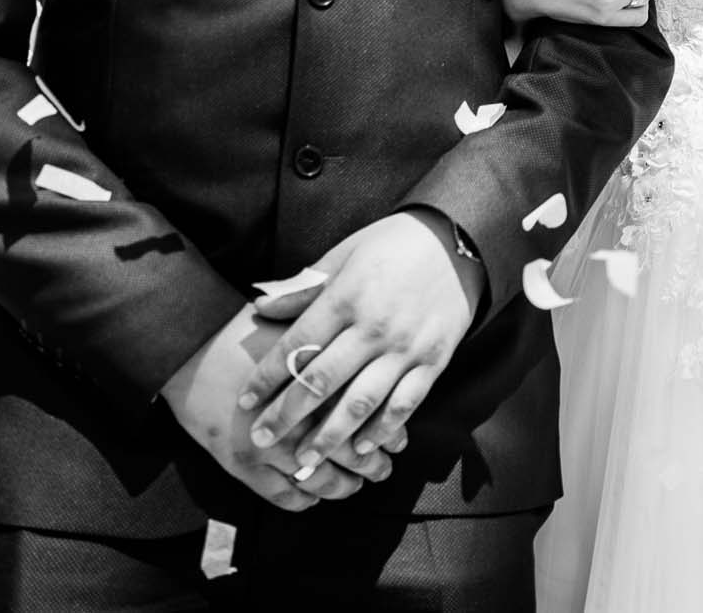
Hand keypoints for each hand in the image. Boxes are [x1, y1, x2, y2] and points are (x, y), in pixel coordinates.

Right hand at [163, 307, 384, 510]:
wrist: (191, 345)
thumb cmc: (246, 330)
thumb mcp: (302, 325)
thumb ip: (338, 344)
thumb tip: (375, 355)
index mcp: (322, 383)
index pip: (368, 416)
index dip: (388, 431)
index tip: (399, 439)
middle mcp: (302, 417)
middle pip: (351, 452)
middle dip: (373, 465)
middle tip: (383, 468)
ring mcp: (272, 445)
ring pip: (322, 480)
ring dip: (343, 488)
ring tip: (354, 486)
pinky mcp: (244, 463)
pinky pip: (284, 496)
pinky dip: (303, 501)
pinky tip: (313, 497)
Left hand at [239, 212, 480, 477]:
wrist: (458, 243)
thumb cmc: (393, 244)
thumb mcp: (345, 254)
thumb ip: (304, 287)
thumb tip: (260, 307)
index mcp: (346, 297)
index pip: (296, 346)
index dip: (266, 378)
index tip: (245, 403)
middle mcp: (373, 327)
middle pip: (321, 381)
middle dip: (286, 416)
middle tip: (261, 440)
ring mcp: (406, 347)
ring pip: (361, 402)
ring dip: (329, 435)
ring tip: (306, 460)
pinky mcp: (433, 360)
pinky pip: (405, 403)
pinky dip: (382, 429)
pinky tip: (361, 447)